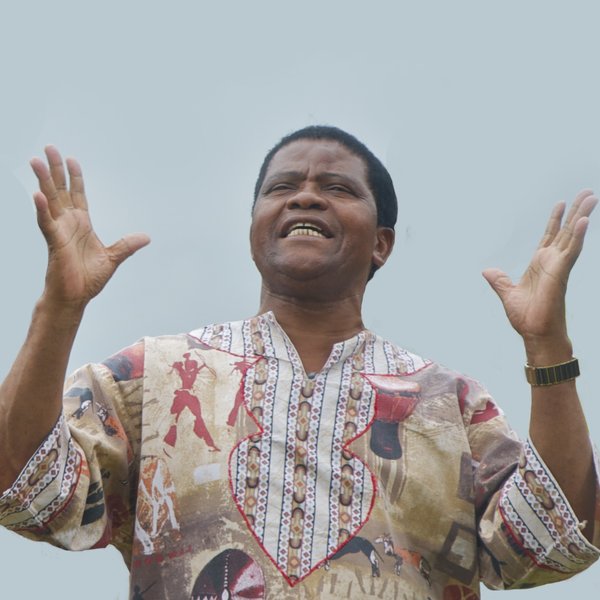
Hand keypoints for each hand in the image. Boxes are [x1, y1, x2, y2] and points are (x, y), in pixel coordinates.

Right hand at [30, 146, 149, 309]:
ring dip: (43, 181)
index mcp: (82, 225)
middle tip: (50, 147)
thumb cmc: (88, 279)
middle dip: (56, 170)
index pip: (77, 195)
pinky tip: (38, 195)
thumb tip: (146, 237)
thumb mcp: (113, 258)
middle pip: (61, 190)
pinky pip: (47, 223)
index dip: (75, 177)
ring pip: (49, 201)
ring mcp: (60, 232)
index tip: (71, 159)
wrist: (75, 297)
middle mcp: (68, 224)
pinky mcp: (55, 243)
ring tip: (36, 161)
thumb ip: (127, 245)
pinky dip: (43, 209)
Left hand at [482, 190, 596, 361]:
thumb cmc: (527, 317)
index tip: (562, 203)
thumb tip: (488, 271)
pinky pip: (571, 250)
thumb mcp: (508, 294)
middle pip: (566, 231)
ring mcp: (558, 266)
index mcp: (540, 264)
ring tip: (592, 197)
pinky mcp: (561, 273)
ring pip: (572, 236)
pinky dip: (577, 235)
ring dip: (582, 216)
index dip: (556, 220)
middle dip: (576, 211)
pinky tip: (584, 220)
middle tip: (588, 193)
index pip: (550, 236)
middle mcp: (552, 262)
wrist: (535, 333)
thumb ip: (500, 281)